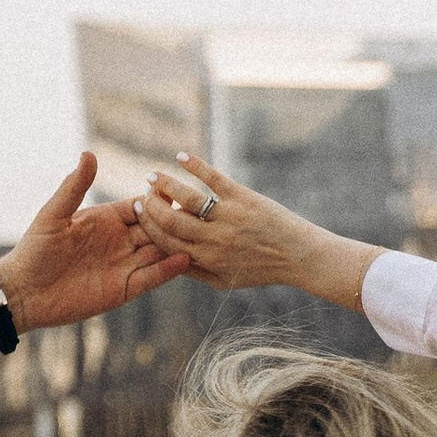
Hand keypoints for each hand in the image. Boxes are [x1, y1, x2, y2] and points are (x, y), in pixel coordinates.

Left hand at [0, 153, 192, 332]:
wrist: (24, 293)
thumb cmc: (34, 250)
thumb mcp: (54, 215)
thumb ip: (74, 187)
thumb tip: (88, 154)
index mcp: (104, 220)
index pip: (139, 206)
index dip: (157, 199)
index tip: (176, 189)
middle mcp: (118, 240)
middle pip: (155, 227)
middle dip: (174, 220)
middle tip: (198, 212)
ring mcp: (123, 264)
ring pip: (158, 251)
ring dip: (177, 243)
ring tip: (202, 234)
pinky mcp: (123, 289)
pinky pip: (151, 277)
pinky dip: (169, 269)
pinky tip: (186, 258)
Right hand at [135, 157, 376, 312]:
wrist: (299, 255)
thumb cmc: (259, 269)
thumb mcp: (223, 280)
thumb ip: (194, 269)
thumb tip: (166, 254)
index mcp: (206, 258)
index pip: (165, 240)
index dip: (147, 225)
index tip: (137, 211)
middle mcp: (214, 238)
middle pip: (170, 219)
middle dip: (150, 205)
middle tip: (142, 193)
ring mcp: (229, 216)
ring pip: (187, 198)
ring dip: (165, 184)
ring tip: (153, 176)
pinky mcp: (243, 197)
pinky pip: (213, 178)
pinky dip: (195, 165)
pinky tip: (180, 156)